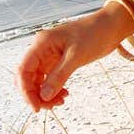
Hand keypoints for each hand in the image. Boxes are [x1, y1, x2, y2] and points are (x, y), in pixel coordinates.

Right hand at [15, 4, 133, 111]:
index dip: (26, 90)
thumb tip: (44, 96)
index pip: (23, 69)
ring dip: (46, 94)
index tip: (36, 107)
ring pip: (38, 80)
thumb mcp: (76, 56)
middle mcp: (42, 49)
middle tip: (50, 107)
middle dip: (35, 94)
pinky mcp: (58, 62)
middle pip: (28, 77)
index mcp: (41, 43)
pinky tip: (65, 94)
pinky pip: (49, 79)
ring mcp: (49, 56)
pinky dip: (54, 89)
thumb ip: (59, 76)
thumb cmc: (94, 33)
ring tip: (61, 101)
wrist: (110, 26)